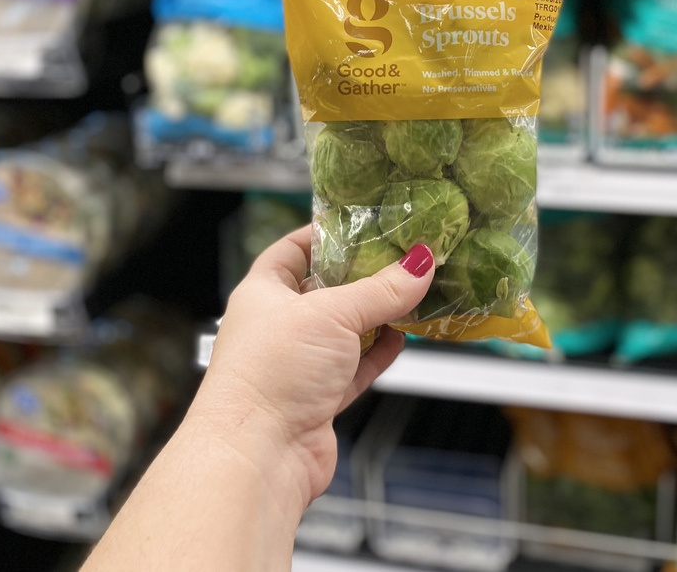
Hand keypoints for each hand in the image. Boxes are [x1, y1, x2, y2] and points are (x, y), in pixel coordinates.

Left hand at [188, 225, 434, 510]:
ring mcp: (298, 365)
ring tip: (412, 294)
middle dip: (363, 276)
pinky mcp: (317, 400)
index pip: (295, 249)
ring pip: (344, 331)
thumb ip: (380, 290)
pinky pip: (354, 368)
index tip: (363, 222)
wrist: (257, 455)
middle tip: (402, 257)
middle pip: (326, 290)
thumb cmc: (269, 374)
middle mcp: (277, 326)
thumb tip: (419, 264)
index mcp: (263, 292)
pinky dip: (377, 354)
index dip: (326, 233)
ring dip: (376, 316)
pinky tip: (400, 339)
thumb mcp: (332, 315)